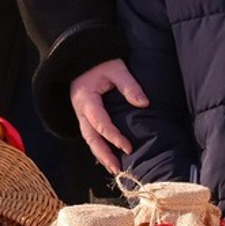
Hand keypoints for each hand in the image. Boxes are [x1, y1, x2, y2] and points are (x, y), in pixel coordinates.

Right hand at [69, 59, 148, 173]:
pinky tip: (108, 154)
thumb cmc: (100, 61)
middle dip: (104, 154)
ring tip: (114, 169)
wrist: (82, 56)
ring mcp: (80, 113)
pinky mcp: (84, 114)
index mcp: (86, 99)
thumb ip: (129, 85)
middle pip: (90, 138)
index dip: (114, 137)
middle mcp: (80, 110)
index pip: (100, 123)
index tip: (128, 147)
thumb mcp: (116, 68)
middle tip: (118, 169)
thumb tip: (144, 103)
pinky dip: (99, 145)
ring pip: (88, 139)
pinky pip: (90, 133)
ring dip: (101, 154)